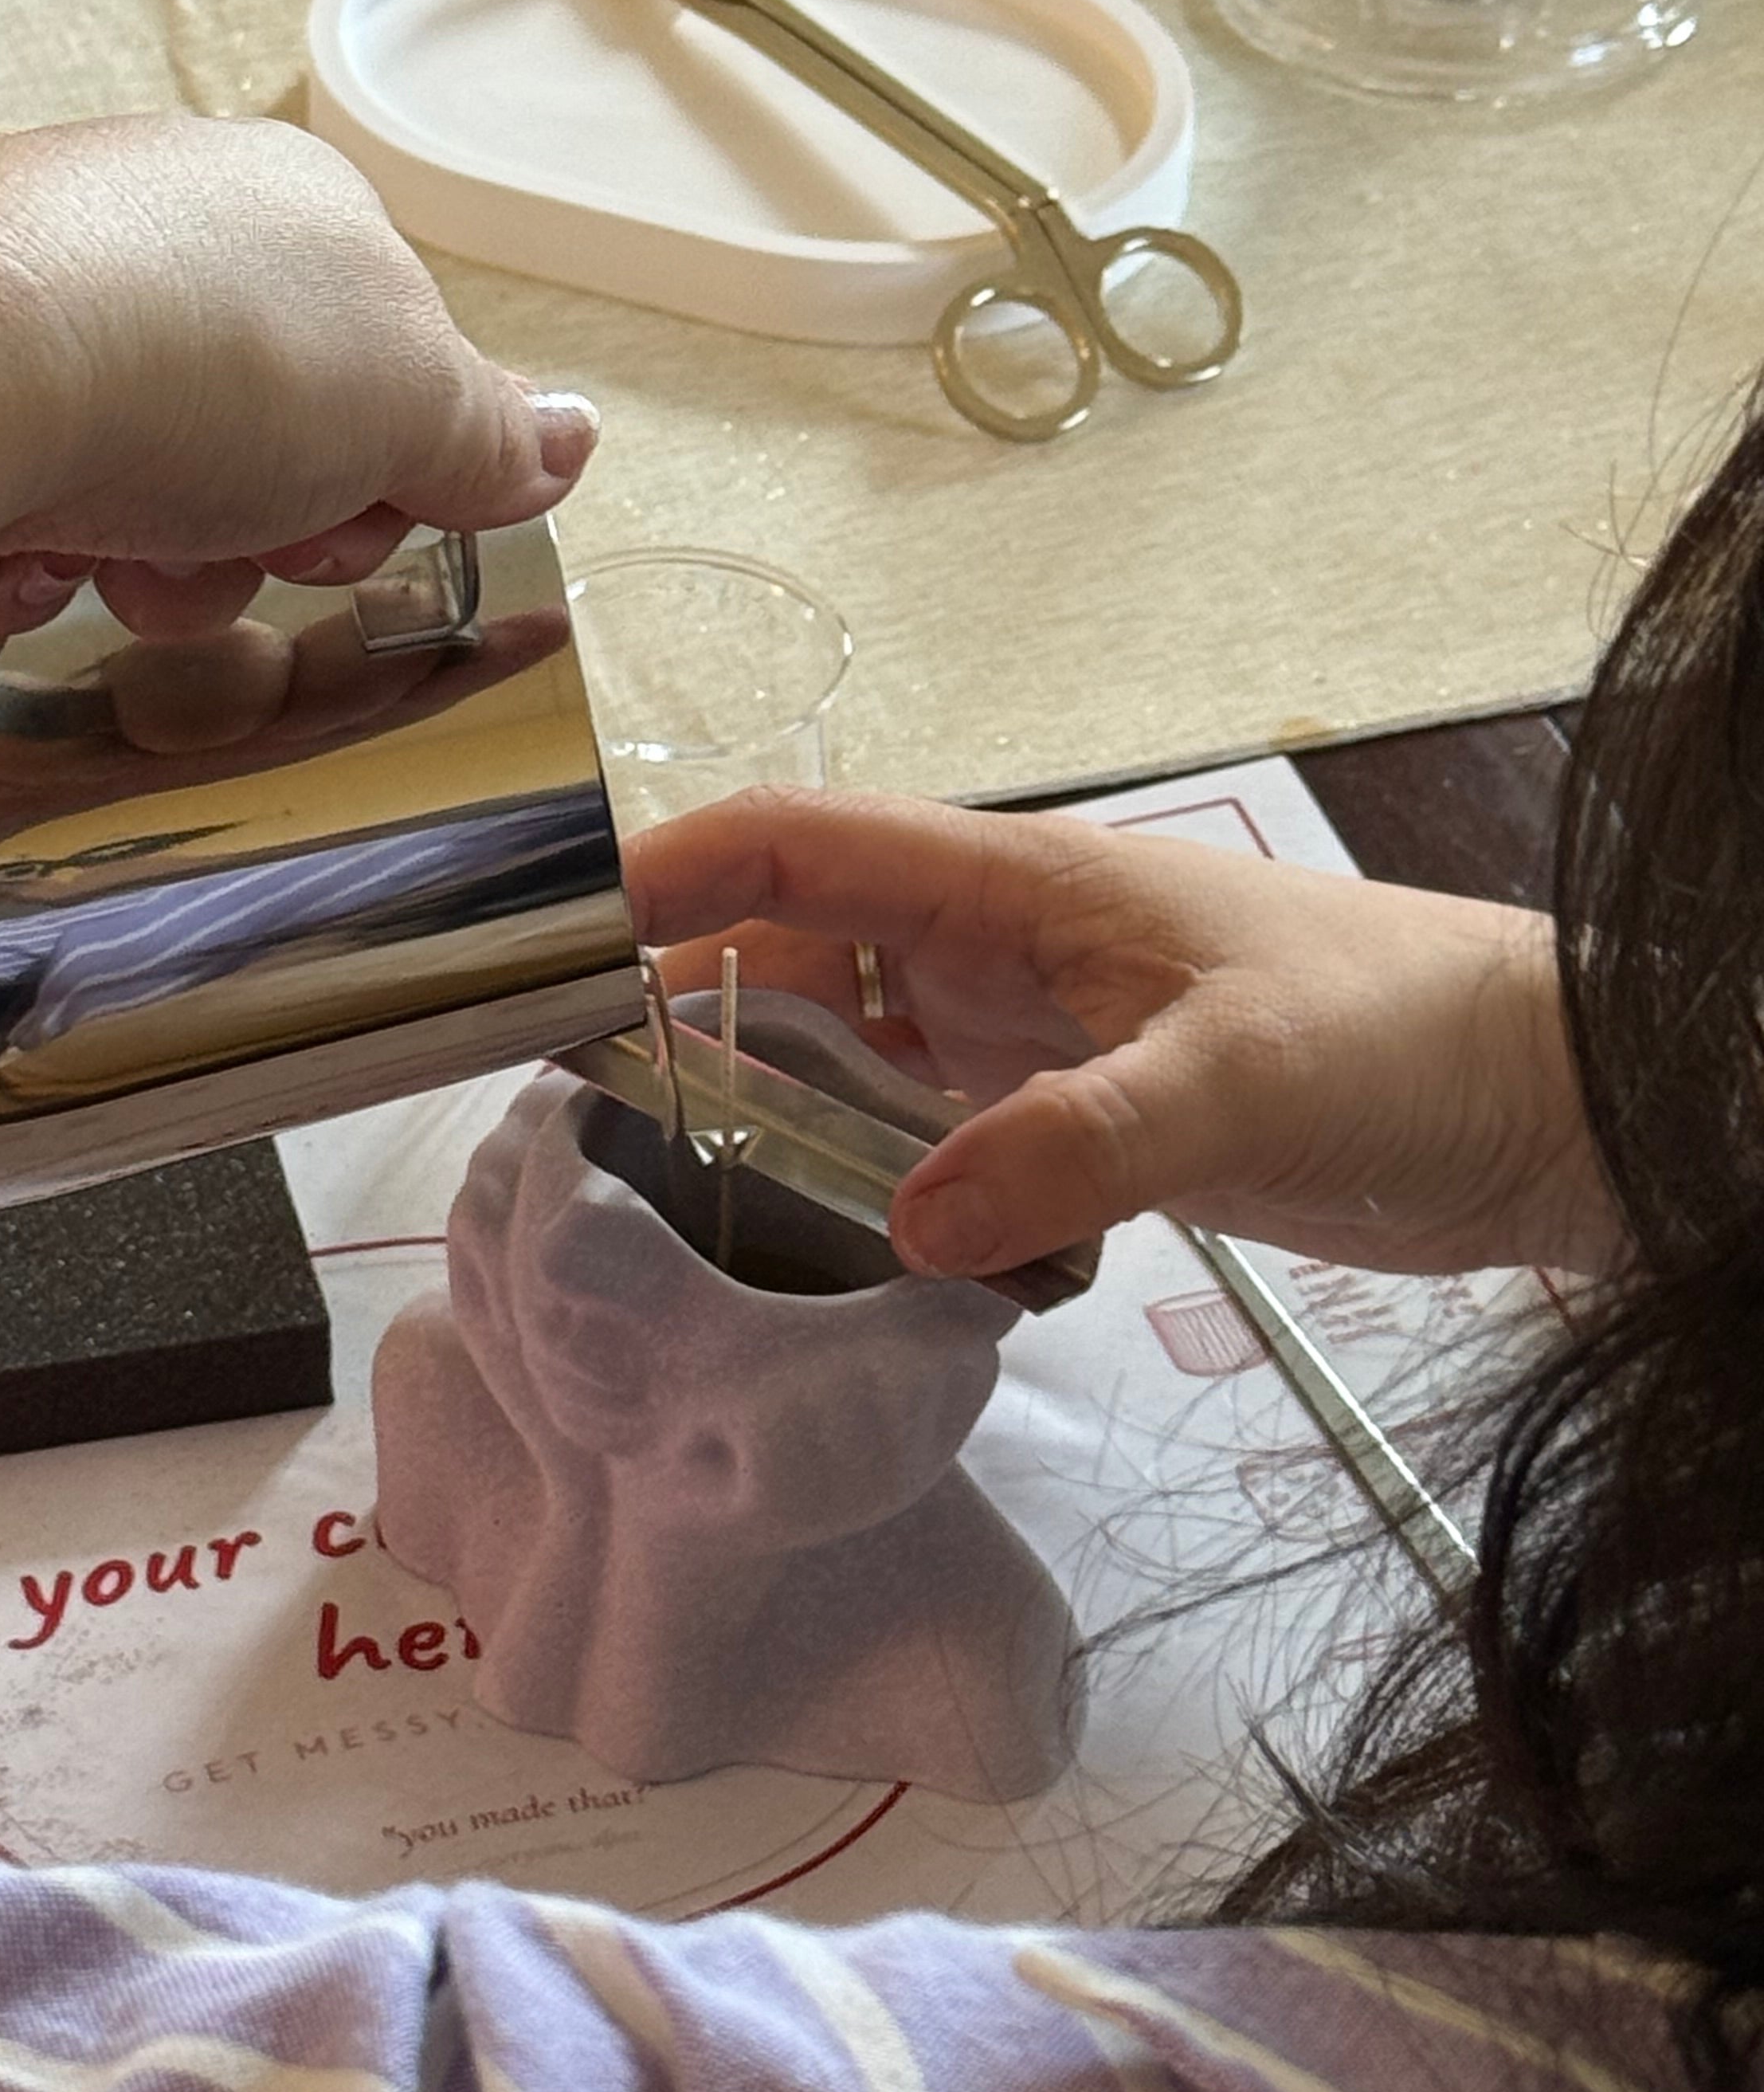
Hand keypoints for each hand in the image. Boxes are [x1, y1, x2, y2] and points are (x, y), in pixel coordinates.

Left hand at [0, 116, 596, 721]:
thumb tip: (573, 437)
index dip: (389, 477)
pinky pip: (13, 527)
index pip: (381, 370)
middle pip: (265, 454)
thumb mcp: (406, 400)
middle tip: (248, 542)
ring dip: (150, 569)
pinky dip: (24, 565)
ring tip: (112, 558)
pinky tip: (11, 553)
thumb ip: (489, 434)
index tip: (368, 522)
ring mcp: (31, 318)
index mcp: (288, 215)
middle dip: (266, 536)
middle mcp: (155, 243)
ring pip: (141, 509)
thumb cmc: (195, 360)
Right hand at [629, 788, 1620, 1280]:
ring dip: (770, 1102)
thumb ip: (1073, 1147)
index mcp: (1019, 885)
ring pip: (852, 1049)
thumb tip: (909, 1226)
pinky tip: (829, 1245)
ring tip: (673, 1190)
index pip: (803, 845)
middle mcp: (1005, 948)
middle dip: (685, 1007)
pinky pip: (926, 1132)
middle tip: (582, 1110)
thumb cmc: (1401, 1035)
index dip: (670, 873)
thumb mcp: (1232, 1083)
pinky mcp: (1076, 1118)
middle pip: (797, 951)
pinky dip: (864, 1175)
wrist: (1535, 1102)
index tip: (554, 945)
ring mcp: (1036, 1034)